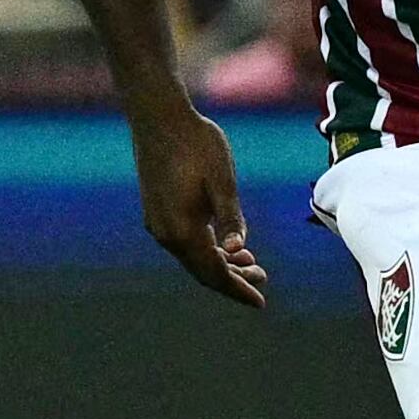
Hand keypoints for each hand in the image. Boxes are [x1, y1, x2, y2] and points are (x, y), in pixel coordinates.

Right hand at [131, 106, 267, 307]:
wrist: (158, 116)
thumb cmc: (196, 143)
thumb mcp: (222, 180)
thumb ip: (231, 218)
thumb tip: (238, 251)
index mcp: (183, 229)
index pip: (215, 273)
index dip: (238, 289)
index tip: (261, 302)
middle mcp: (165, 232)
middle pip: (202, 270)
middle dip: (233, 279)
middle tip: (262, 278)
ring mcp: (157, 222)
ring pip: (192, 256)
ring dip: (220, 262)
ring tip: (250, 261)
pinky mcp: (156, 210)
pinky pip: (183, 242)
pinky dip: (206, 248)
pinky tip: (224, 242)